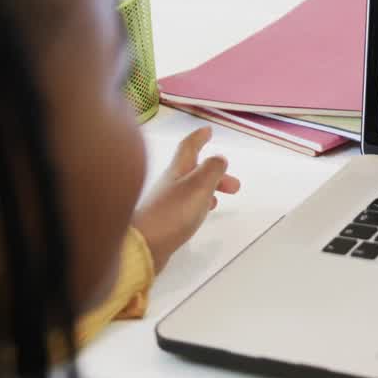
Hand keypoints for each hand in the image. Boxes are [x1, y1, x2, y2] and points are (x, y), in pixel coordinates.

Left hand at [132, 127, 239, 271]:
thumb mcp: (199, 186)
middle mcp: (169, 183)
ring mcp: (165, 202)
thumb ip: (212, 169)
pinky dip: (198, 204)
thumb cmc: (172, 212)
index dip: (199, 137)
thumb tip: (219, 158)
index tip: (208, 130)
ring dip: (209, 190)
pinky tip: (201, 214)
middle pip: (194, 171)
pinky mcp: (163, 220)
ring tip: (220, 201)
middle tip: (234, 185)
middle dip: (215, 173)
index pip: (188, 147)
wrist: (142, 246)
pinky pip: (185, 205)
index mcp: (177, 170)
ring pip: (191, 188)